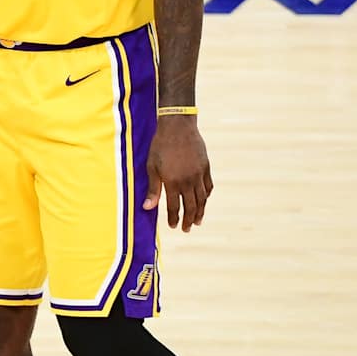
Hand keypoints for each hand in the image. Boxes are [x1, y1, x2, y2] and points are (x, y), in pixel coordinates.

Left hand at [144, 116, 211, 231]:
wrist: (177, 126)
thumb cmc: (160, 146)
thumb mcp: (152, 167)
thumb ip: (153, 189)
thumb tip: (147, 208)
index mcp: (173, 182)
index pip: (174, 207)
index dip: (174, 218)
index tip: (173, 226)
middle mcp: (188, 181)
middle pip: (191, 206)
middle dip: (188, 220)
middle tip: (187, 229)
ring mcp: (199, 174)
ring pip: (202, 199)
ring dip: (200, 211)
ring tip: (198, 221)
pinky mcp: (205, 166)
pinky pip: (208, 186)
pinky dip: (207, 195)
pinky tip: (204, 200)